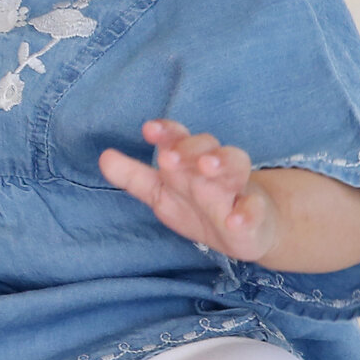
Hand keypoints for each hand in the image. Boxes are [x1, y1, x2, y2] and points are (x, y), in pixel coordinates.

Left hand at [99, 119, 279, 262]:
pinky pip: (255, 211)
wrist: (247, 230)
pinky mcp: (255, 217)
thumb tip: (104, 156)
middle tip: (169, 157)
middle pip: (206, 147)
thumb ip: (133, 177)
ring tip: (206, 167)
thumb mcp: (162, 193)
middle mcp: (216, 168)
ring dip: (222, 163)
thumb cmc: (199, 204)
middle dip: (189, 147)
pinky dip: (247, 214)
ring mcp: (238, 190)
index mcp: (190, 160)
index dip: (166, 132)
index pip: (178, 138)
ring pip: (235, 166)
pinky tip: (235, 219)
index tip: (148, 130)